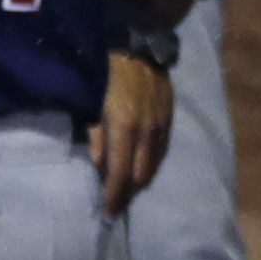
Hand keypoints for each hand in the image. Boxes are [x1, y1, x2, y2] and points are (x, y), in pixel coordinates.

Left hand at [89, 52, 171, 214]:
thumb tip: (97, 163)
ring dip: (140, 182)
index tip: (108, 211)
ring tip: (129, 192)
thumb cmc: (107, 72)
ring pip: (153, 166)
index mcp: (124, 128)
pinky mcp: (168, 122)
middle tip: (117, 205)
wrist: (140, 48)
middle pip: (140, 175)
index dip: (114, 194)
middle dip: (128, 193)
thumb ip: (95, 134)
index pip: (120, 172)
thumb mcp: (92, 101)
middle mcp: (146, 133)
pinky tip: (143, 170)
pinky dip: (151, 166)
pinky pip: (161, 153)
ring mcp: (160, 129)